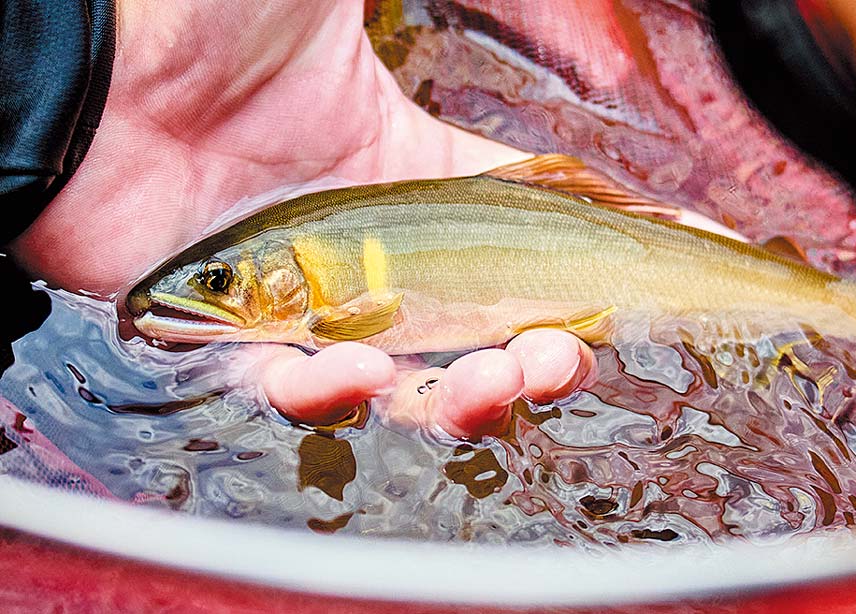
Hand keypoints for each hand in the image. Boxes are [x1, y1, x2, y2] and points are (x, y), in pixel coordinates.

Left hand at [10, 0, 592, 436]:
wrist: (81, 54)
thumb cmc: (205, 10)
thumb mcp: (355, 0)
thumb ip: (472, 4)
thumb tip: (594, 51)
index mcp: (403, 168)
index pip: (510, 234)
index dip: (574, 266)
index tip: (631, 291)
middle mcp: (363, 244)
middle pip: (473, 327)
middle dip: (535, 355)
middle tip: (567, 357)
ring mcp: (299, 296)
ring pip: (403, 381)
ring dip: (465, 394)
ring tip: (499, 377)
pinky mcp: (227, 334)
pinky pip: (292, 392)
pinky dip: (333, 396)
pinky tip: (362, 371)